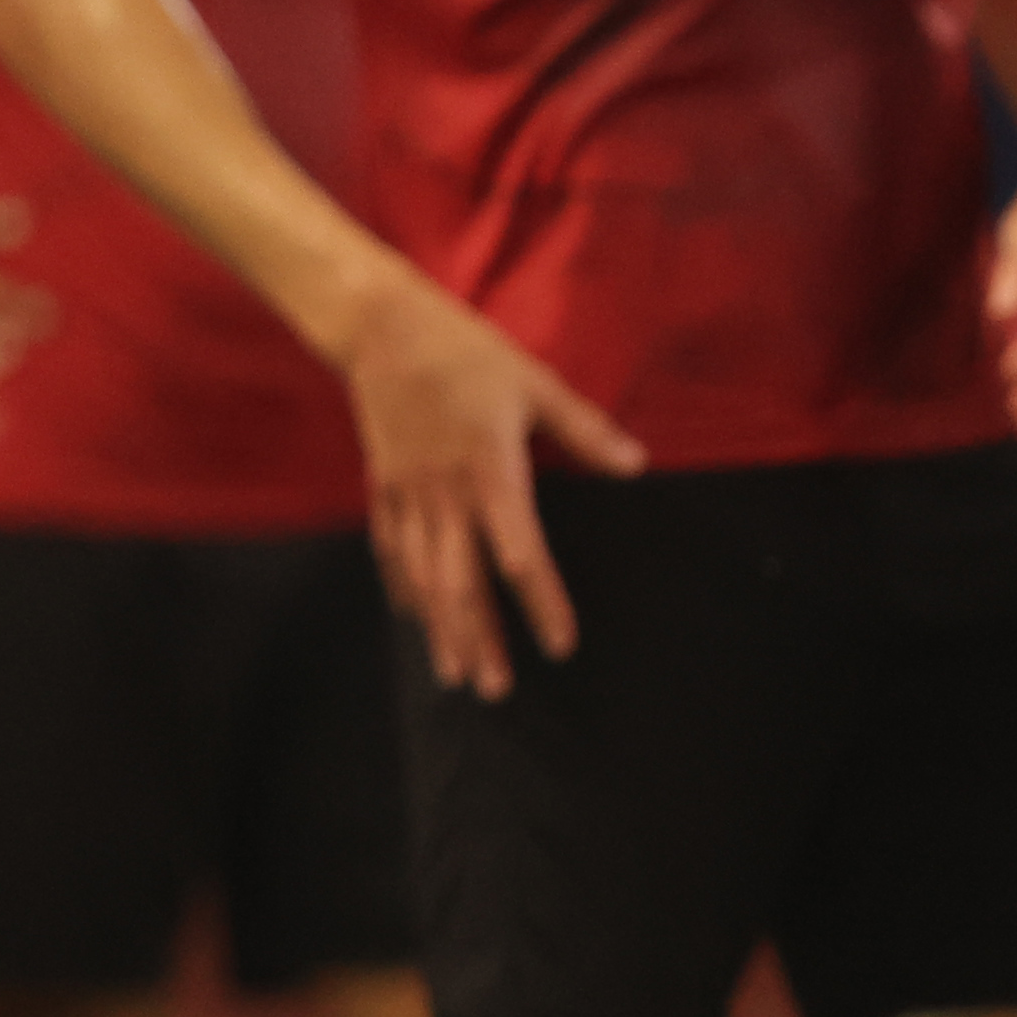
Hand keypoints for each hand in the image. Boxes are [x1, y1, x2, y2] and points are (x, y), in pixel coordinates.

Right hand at [343, 266, 646, 700]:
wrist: (381, 327)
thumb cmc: (467, 353)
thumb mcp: (535, 383)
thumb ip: (585, 430)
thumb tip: (635, 465)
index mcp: (490, 470)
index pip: (522, 551)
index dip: (542, 602)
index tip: (560, 645)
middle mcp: (445, 492)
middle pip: (462, 581)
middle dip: (479, 638)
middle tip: (496, 689)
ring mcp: (407, 493)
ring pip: (423, 576)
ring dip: (440, 629)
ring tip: (454, 676)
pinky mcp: (382, 486)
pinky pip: (391, 548)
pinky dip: (403, 588)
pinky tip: (415, 619)